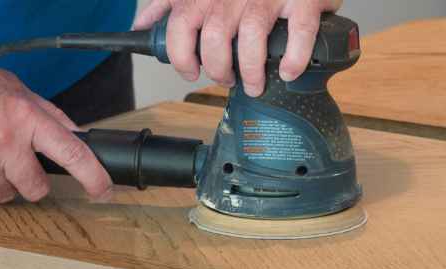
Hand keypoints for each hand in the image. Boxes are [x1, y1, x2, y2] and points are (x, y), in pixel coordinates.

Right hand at [0, 50, 112, 202]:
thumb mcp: (17, 90)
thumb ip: (50, 116)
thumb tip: (79, 138)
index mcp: (25, 118)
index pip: (71, 154)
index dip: (93, 177)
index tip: (105, 191)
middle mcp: (3, 142)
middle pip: (36, 188)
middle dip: (33, 181)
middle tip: (18, 162)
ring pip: (2, 192)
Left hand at [134, 0, 342, 96]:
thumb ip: (169, 3)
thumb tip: (142, 23)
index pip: (180, 26)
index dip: (181, 56)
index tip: (190, 71)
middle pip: (215, 39)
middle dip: (218, 69)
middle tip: (226, 80)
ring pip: (252, 39)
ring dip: (251, 72)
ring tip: (254, 84)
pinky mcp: (302, 1)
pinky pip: (299, 33)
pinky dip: (294, 59)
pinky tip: (288, 71)